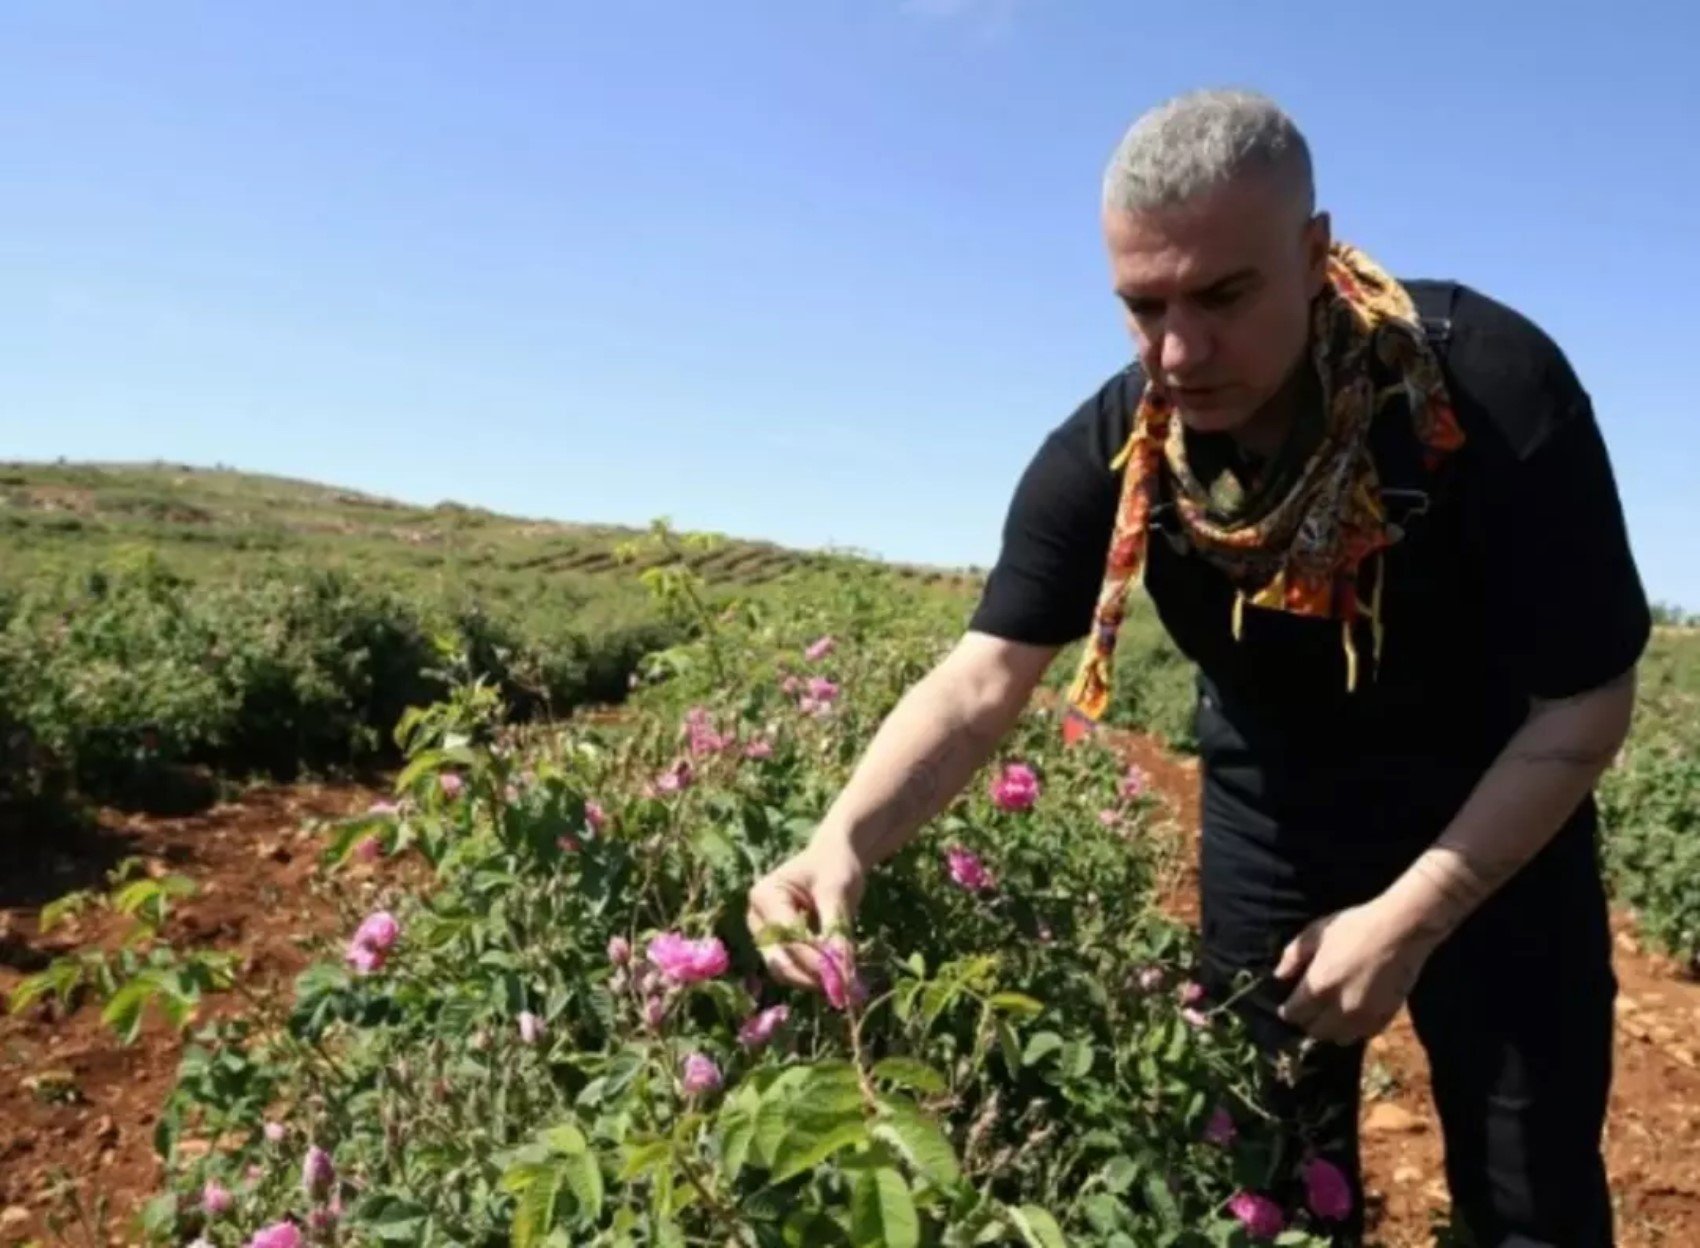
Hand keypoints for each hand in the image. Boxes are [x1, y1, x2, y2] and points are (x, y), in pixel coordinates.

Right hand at [745, 838, 865, 993]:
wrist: (834, 858)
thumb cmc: (834, 866)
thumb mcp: (838, 892)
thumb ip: (836, 930)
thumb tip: (843, 972)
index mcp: (765, 896)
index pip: (787, 938)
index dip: (813, 960)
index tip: (843, 976)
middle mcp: (757, 918)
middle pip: (778, 960)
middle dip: (809, 975)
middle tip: (843, 987)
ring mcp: (764, 934)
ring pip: (783, 969)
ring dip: (812, 980)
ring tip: (844, 984)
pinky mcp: (777, 945)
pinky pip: (792, 967)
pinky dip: (813, 975)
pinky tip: (838, 976)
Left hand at [1273, 896, 1437, 1044]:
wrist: (1401, 930)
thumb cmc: (1355, 926)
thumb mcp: (1315, 932)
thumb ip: (1292, 956)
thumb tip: (1278, 976)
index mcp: (1319, 986)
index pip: (1294, 1015)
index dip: (1288, 1009)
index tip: (1288, 1003)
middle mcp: (1341, 1008)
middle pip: (1314, 1031)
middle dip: (1307, 1021)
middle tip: (1309, 1007)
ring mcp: (1365, 1016)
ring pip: (1339, 1039)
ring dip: (1331, 1029)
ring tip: (1331, 1013)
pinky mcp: (1385, 1017)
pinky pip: (1363, 1035)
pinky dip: (1354, 1029)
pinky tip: (1353, 1013)